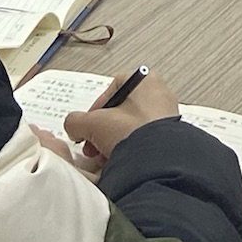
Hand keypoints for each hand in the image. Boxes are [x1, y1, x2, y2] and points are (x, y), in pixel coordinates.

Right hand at [66, 71, 180, 167]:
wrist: (157, 161)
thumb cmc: (134, 132)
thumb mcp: (93, 123)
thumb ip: (76, 121)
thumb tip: (73, 126)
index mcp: (146, 80)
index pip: (112, 88)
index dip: (95, 107)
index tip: (88, 123)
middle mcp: (160, 95)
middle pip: (120, 111)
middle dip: (102, 130)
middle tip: (92, 142)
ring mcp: (166, 118)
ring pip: (130, 128)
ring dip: (112, 142)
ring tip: (104, 155)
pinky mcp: (169, 139)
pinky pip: (142, 142)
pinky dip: (129, 150)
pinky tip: (119, 161)